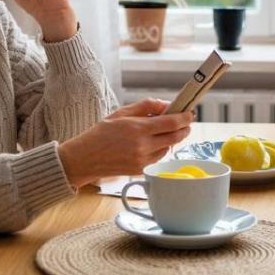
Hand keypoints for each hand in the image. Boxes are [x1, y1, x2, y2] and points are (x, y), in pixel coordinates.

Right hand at [57, 99, 193, 186]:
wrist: (85, 158)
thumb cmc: (101, 133)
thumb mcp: (122, 112)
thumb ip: (146, 106)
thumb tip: (166, 105)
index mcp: (138, 129)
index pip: (172, 122)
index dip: (185, 117)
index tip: (190, 113)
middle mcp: (143, 146)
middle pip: (175, 137)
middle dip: (184, 128)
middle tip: (186, 122)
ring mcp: (142, 160)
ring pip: (169, 148)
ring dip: (172, 139)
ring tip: (167, 130)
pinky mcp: (140, 170)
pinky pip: (159, 157)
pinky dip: (161, 148)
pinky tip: (154, 142)